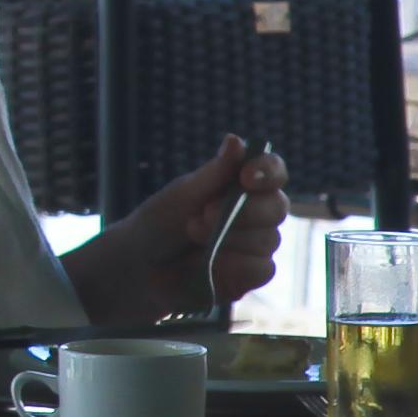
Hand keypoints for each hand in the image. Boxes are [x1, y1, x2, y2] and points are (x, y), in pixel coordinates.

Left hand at [89, 138, 291, 322]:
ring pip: (269, 240)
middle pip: (277, 207)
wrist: (139, 267)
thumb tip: (236, 141)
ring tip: (193, 235)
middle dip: (244, 211)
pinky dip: (236, 265)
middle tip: (203, 213)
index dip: (268, 171)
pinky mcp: (251, 275)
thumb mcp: (182, 195)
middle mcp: (257, 213)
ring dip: (231, 238)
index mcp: (242, 185)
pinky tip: (210, 263)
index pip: (273, 172)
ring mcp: (256, 245)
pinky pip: (262, 269)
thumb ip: (213, 173)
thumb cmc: (159, 223)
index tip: (246, 176)